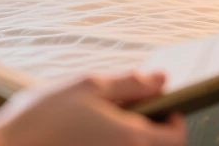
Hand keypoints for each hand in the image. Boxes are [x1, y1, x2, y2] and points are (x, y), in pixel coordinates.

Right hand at [0, 72, 184, 145]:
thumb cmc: (41, 119)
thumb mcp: (88, 87)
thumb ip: (131, 83)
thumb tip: (161, 79)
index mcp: (133, 140)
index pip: (177, 137)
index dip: (173, 119)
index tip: (156, 106)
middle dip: (150, 133)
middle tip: (126, 114)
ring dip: (124, 140)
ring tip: (97, 126)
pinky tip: (81, 138)